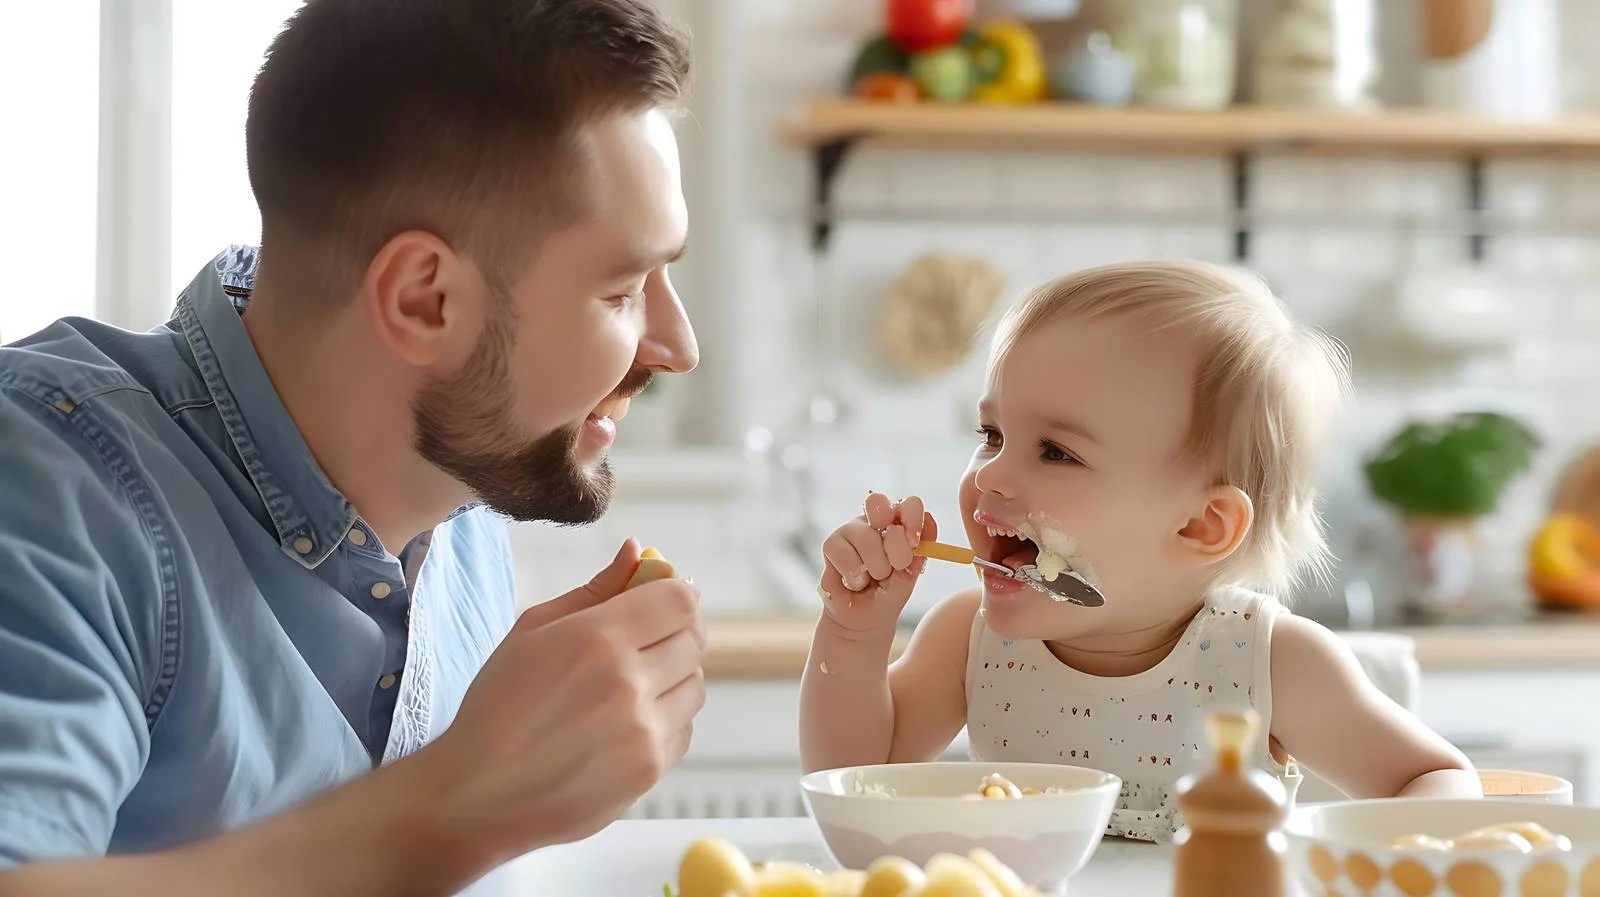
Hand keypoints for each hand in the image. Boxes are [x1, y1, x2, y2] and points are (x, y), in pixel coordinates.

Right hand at [426, 539, 706, 855]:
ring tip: (628, 687)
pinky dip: (665, 721)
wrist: (478, 792)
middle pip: (694, 639)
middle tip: (644, 640)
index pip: (680, 599)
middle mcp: (628, 683)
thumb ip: (596, 589)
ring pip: (695, 685)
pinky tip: (624, 725)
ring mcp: (643, 731)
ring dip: (673, 678)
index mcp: (597, 639)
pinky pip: (684, 729)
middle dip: (675, 632)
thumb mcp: (533, 631)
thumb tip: (639, 551)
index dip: (677, 591)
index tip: (662, 597)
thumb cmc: (498, 705)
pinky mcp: (649, 771)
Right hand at [819, 492, 936, 635]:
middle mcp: (875, 520)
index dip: (912, 518)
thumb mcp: (908, 577)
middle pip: (880, 506)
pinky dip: (854, 577)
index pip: (908, 505)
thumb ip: (916, 553)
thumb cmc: (889, 594)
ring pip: (867, 539)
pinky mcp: (831, 543)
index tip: (915, 542)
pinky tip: (854, 582)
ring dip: (876, 569)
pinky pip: (846, 556)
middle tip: (897, 565)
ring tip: (872, 580)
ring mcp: (852, 530)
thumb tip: (929, 519)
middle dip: (893, 541)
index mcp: (899, 523)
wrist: (864, 619)